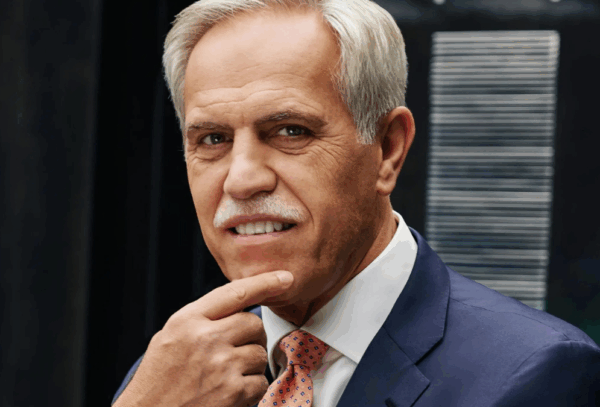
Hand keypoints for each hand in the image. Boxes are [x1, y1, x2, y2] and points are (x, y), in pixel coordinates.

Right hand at [113, 270, 293, 406]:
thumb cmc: (157, 383)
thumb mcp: (169, 339)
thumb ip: (201, 320)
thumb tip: (240, 308)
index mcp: (187, 321)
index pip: (235, 292)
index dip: (265, 282)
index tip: (285, 278)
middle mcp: (205, 338)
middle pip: (254, 323)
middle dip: (251, 337)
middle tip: (235, 351)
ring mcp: (221, 365)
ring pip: (260, 353)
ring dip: (250, 366)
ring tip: (225, 377)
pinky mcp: (233, 392)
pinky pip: (260, 382)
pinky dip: (251, 390)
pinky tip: (229, 394)